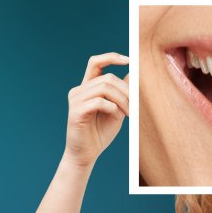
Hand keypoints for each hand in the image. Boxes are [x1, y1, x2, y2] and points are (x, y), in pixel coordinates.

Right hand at [62, 52, 129, 168]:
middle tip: (135, 107)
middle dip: (127, 91)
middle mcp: (78, 91)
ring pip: (104, 88)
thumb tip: (132, 74)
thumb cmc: (101, 133)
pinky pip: (99, 102)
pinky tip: (116, 117)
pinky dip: (113, 108)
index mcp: (87, 88)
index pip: (95, 63)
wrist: (86, 155)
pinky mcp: (75, 112)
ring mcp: (75, 100)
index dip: (111, 57)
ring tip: (129, 114)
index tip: (129, 60)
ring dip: (122, 100)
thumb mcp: (117, 110)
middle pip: (107, 78)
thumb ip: (122, 93)